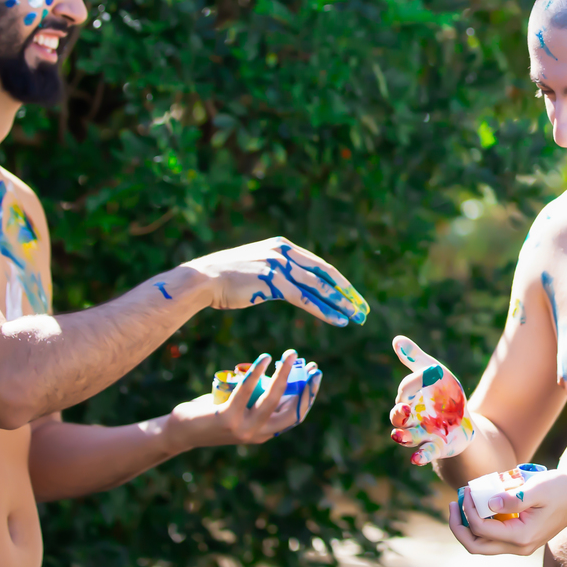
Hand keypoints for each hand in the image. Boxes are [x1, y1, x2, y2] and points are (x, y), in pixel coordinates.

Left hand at [165, 350, 322, 448]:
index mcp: (264, 433)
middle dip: (306, 385)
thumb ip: (257, 400)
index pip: (295, 414)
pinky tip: (265, 358)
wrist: (181, 432)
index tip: (316, 375)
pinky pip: (248, 390)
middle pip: (291, 408)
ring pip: (272, 398)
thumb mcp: (240, 410)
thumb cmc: (211, 416)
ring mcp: (244, 428)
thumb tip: (277, 376)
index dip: (309, 395)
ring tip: (289, 355)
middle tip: (312, 364)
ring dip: (284, 374)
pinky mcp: (228, 418)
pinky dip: (258, 372)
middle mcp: (258, 434)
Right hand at [188, 237, 368, 326]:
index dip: (339, 282)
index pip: (320, 265)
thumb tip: (291, 283)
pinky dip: (323, 310)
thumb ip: (276, 270)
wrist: (203, 279)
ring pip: (318, 286)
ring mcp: (279, 265)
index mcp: (283, 245)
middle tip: (363, 309)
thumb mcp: (256, 266)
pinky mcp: (273, 281)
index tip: (353, 296)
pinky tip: (338, 320)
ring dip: (340, 303)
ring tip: (356, 317)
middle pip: (326, 273)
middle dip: (347, 292)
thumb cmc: (225, 278)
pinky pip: (305, 299)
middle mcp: (285, 251)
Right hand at [388, 335, 474, 464]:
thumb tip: (396, 339)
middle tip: (403, 411)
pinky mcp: (436, 447)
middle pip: (398, 418)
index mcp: (409, 399)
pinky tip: (416, 459)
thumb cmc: (443, 393)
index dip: (413, 384)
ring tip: (399, 436)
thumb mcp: (433, 372)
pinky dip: (420, 456)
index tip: (427, 374)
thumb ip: (415, 358)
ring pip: (407, 438)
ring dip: (403, 437)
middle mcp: (411, 419)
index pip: (405, 391)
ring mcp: (422, 434)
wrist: (462, 418)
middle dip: (399, 415)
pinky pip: (425, 453)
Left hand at [448, 468, 566, 555]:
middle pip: (476, 546)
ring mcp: (519, 545)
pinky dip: (481, 523)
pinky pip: (493, 536)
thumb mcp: (537, 489)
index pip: (481, 529)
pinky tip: (479, 504)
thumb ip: (512, 498)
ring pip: (482, 544)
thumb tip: (488, 502)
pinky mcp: (520, 538)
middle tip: (452, 504)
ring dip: (467, 526)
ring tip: (461, 502)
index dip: (468, 510)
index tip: (467, 489)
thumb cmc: (561, 489)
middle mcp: (519, 547)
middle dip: (458, 526)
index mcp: (521, 536)